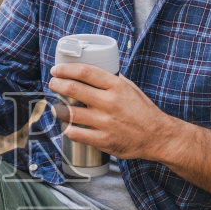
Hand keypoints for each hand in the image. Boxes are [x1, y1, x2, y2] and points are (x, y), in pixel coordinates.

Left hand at [49, 63, 210, 198]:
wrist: (157, 136)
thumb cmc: (143, 111)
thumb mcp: (130, 88)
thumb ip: (111, 81)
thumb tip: (91, 73)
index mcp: (116, 86)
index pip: (85, 72)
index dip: (66, 70)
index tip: (56, 70)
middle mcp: (109, 102)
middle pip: (73, 89)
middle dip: (57, 85)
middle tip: (53, 85)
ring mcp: (105, 122)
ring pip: (70, 112)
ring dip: (57, 108)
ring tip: (55, 107)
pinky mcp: (103, 140)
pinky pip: (76, 134)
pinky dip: (67, 129)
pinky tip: (66, 126)